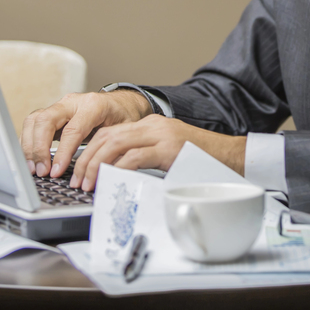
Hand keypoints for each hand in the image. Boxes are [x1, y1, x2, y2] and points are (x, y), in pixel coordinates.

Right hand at [21, 90, 151, 178]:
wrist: (121, 102)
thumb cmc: (123, 116)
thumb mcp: (124, 131)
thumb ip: (111, 148)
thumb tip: (99, 173)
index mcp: (93, 106)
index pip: (72, 130)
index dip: (62, 153)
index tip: (56, 172)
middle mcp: (73, 102)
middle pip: (46, 120)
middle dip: (39, 148)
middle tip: (41, 171)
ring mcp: (60, 106)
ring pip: (35, 120)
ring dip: (29, 146)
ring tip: (33, 168)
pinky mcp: (52, 113)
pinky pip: (33, 124)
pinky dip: (28, 142)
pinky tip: (30, 159)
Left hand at [69, 115, 246, 191]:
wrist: (232, 158)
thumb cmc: (201, 161)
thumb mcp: (167, 156)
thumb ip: (144, 159)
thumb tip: (117, 176)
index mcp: (150, 125)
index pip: (110, 133)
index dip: (90, 151)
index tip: (80, 170)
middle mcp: (153, 125)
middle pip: (107, 136)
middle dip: (87, 159)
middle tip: (78, 180)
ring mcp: (161, 134)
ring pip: (115, 143)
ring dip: (96, 165)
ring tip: (88, 184)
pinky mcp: (168, 148)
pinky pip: (134, 156)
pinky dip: (117, 169)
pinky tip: (110, 180)